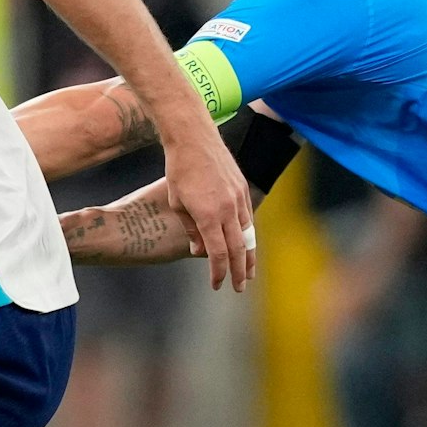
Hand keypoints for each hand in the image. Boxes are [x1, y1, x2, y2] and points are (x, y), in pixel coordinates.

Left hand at [163, 134, 254, 290]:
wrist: (194, 138)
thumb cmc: (179, 171)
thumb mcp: (178, 204)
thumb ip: (191, 230)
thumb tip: (199, 252)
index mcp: (209, 215)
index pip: (219, 253)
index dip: (219, 272)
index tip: (218, 285)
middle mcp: (228, 208)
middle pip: (239, 248)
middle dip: (239, 271)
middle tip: (239, 287)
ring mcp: (238, 197)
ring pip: (248, 234)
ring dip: (248, 255)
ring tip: (249, 272)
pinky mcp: (242, 188)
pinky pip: (248, 217)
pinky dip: (248, 235)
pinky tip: (246, 244)